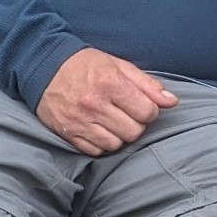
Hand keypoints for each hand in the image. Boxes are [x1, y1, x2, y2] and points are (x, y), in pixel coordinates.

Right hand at [36, 48, 177, 155]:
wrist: (44, 67)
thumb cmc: (86, 65)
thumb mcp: (119, 66)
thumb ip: (147, 84)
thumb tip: (172, 102)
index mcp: (110, 83)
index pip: (147, 112)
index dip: (148, 110)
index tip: (140, 104)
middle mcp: (95, 104)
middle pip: (134, 131)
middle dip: (135, 124)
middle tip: (125, 113)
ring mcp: (80, 121)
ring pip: (116, 144)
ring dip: (119, 135)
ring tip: (111, 121)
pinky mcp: (68, 133)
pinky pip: (96, 151)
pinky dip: (102, 143)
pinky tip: (99, 129)